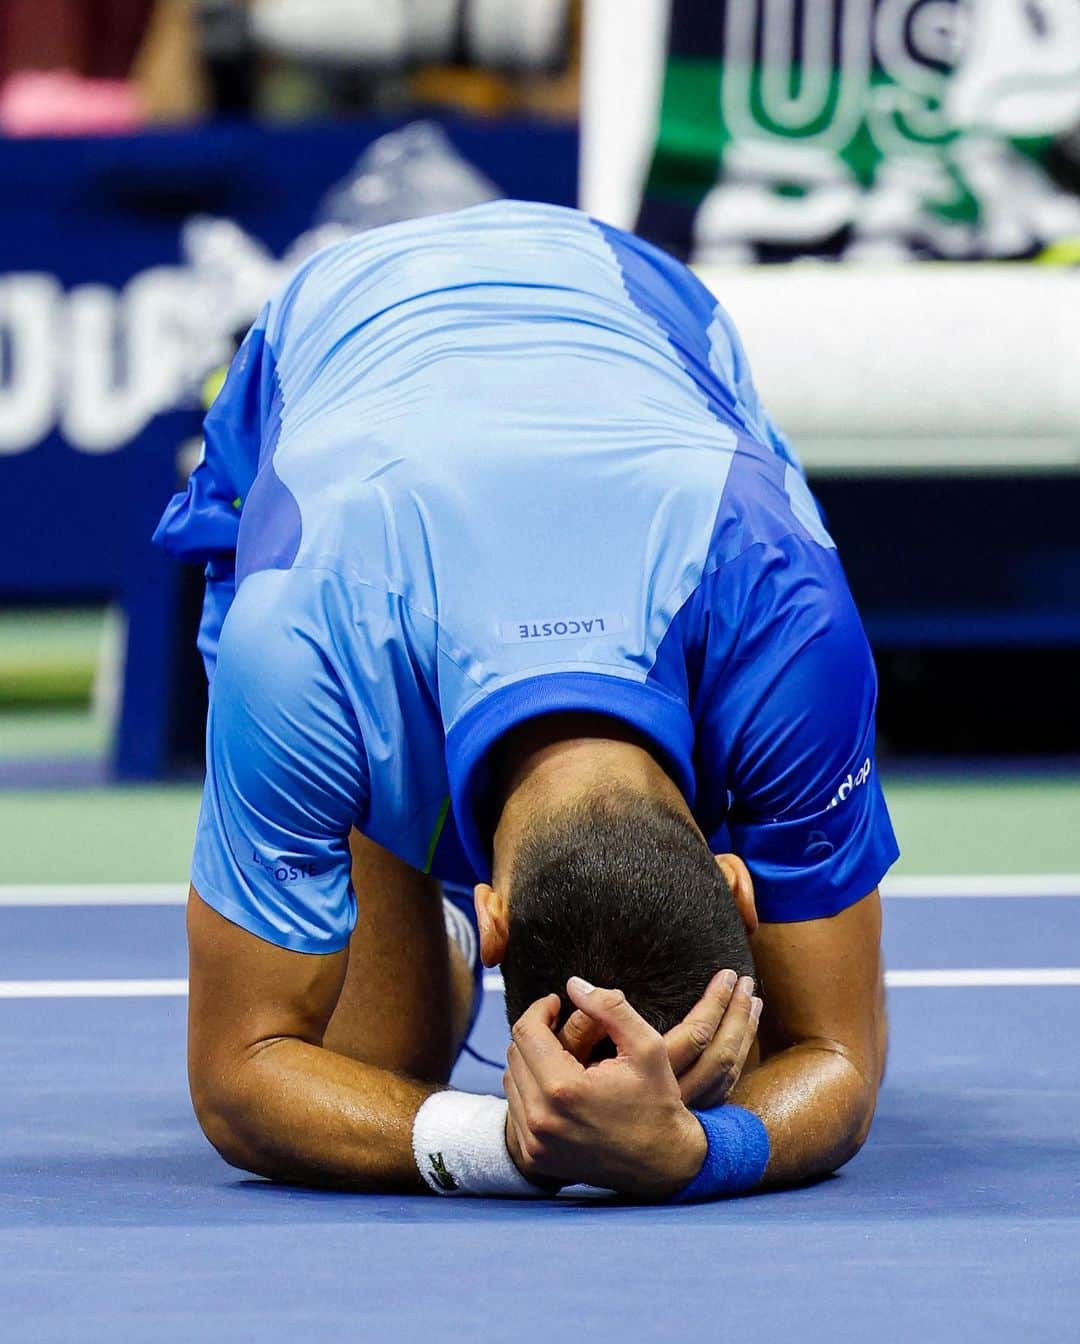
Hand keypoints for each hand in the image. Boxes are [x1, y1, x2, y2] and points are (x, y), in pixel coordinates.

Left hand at [504, 979, 706, 1197]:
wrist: (665, 1164)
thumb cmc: (658, 1102)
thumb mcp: (647, 1045)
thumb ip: (609, 1008)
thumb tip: (572, 985)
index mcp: (564, 1089)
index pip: (526, 1032)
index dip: (539, 1009)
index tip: (556, 1002)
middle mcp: (541, 1119)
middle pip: (515, 1054)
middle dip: (535, 1033)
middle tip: (560, 1026)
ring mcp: (535, 1143)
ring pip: (510, 1080)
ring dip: (530, 1061)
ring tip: (560, 1054)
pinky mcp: (535, 1158)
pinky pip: (516, 1109)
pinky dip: (530, 1091)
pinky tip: (557, 1085)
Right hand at [560, 970, 761, 1108]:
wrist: (582, 1156)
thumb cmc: (574, 1106)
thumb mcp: (572, 1062)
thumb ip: (582, 1025)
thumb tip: (583, 987)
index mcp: (652, 1077)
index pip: (698, 1034)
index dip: (715, 1001)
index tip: (723, 973)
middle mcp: (676, 1096)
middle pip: (720, 1051)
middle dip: (736, 1011)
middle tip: (743, 979)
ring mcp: (687, 1112)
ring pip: (727, 1070)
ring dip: (744, 1031)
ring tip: (751, 997)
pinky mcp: (689, 1120)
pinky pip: (724, 1087)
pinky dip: (738, 1058)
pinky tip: (741, 1039)